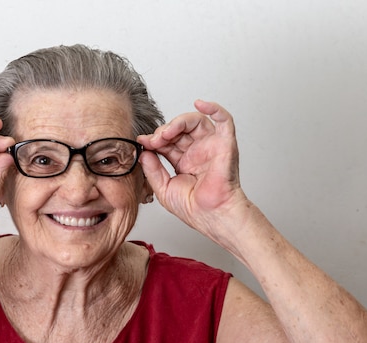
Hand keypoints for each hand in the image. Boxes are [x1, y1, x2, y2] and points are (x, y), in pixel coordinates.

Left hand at [137, 100, 245, 236]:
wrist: (211, 215)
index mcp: (184, 161)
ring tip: (166, 133)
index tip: (141, 141)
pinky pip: (224, 120)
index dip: (154, 139)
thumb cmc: (193, 208)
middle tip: (153, 140)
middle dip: (163, 132)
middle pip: (179, 129)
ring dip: (177, 122)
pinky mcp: (225, 144)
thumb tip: (144, 153)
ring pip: (195, 121)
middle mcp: (198, 152)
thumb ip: (152, 169)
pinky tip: (200, 103)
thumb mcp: (163, 188)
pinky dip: (214, 108)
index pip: (167, 141)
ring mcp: (211, 147)